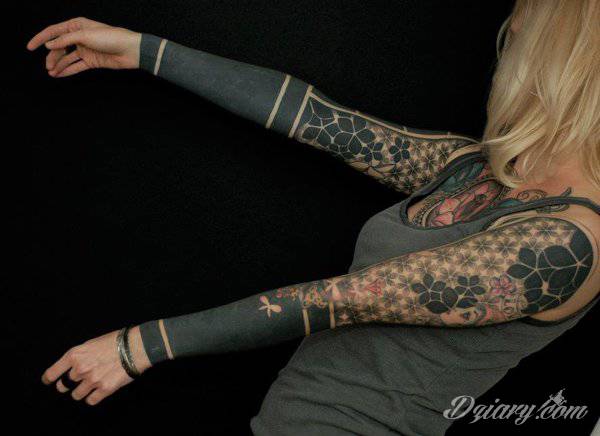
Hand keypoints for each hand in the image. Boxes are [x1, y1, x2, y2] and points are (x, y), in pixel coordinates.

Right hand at [26, 17, 141, 76]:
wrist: (130, 50)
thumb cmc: (110, 37)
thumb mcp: (85, 35)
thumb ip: (65, 40)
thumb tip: (49, 44)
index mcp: (76, 26)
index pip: (53, 31)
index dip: (41, 39)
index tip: (29, 47)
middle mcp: (79, 37)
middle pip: (60, 47)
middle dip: (52, 56)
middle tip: (47, 66)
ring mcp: (85, 50)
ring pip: (67, 58)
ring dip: (58, 65)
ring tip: (51, 73)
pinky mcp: (92, 61)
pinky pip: (76, 66)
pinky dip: (67, 70)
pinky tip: (59, 75)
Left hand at [42, 326, 151, 405]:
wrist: (136, 346)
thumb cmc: (116, 341)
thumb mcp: (92, 343)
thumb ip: (80, 356)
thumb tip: (74, 367)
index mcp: (75, 355)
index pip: (53, 373)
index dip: (49, 379)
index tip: (49, 381)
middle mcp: (80, 369)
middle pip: (65, 385)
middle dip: (71, 383)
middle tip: (79, 380)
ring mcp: (92, 380)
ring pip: (77, 395)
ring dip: (82, 391)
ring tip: (92, 384)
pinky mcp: (104, 389)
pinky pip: (91, 400)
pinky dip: (93, 397)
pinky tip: (99, 390)